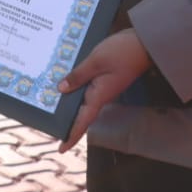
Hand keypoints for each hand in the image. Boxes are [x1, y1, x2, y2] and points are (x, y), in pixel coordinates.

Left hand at [55, 28, 152, 151]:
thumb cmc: (122, 52)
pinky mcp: (104, 76)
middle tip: (48, 123)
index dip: (72, 135)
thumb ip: (78, 75)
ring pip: (83, 98)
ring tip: (49, 101)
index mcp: (99, 95)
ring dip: (69, 100)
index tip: (61, 148)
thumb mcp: (96, 61)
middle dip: (66, 119)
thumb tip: (61, 89)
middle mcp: (101, 94)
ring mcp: (103, 85)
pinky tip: (64, 79)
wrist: (143, 43)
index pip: (83, 121)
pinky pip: (87, 85)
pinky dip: (75, 85)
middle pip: (81, 112)